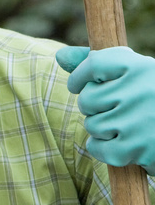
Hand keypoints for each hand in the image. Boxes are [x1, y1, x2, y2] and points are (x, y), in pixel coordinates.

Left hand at [56, 46, 154, 173]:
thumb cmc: (154, 99)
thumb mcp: (135, 74)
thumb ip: (97, 64)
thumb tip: (59, 56)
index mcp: (141, 67)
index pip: (93, 63)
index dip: (79, 76)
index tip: (78, 85)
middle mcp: (141, 90)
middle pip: (87, 98)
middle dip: (94, 107)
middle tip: (113, 109)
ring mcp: (140, 120)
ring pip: (91, 124)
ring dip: (100, 129)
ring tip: (123, 127)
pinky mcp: (138, 148)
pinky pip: (97, 147)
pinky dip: (102, 148)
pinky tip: (119, 144)